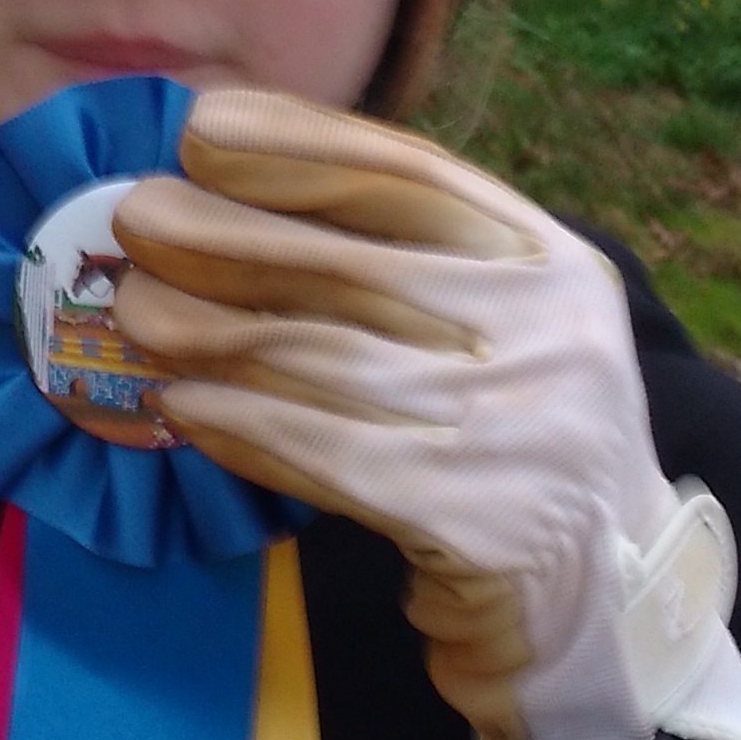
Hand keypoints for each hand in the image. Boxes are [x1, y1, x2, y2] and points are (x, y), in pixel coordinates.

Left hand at [111, 88, 740, 739]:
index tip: (203, 132)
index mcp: (554, 265)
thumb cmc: (518, 448)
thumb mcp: (501, 334)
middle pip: (357, 264)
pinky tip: (183, 410)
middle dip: (228, 235)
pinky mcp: (480, 522)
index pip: (417, 176)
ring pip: (329, 360)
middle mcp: (552, 333)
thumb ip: (408, 268)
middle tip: (134, 218)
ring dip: (212, 332)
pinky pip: (330, 457)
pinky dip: (244, 427)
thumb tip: (240, 201)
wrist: (605, 608)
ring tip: (135, 311)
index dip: (301, 147)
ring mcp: (522, 429)